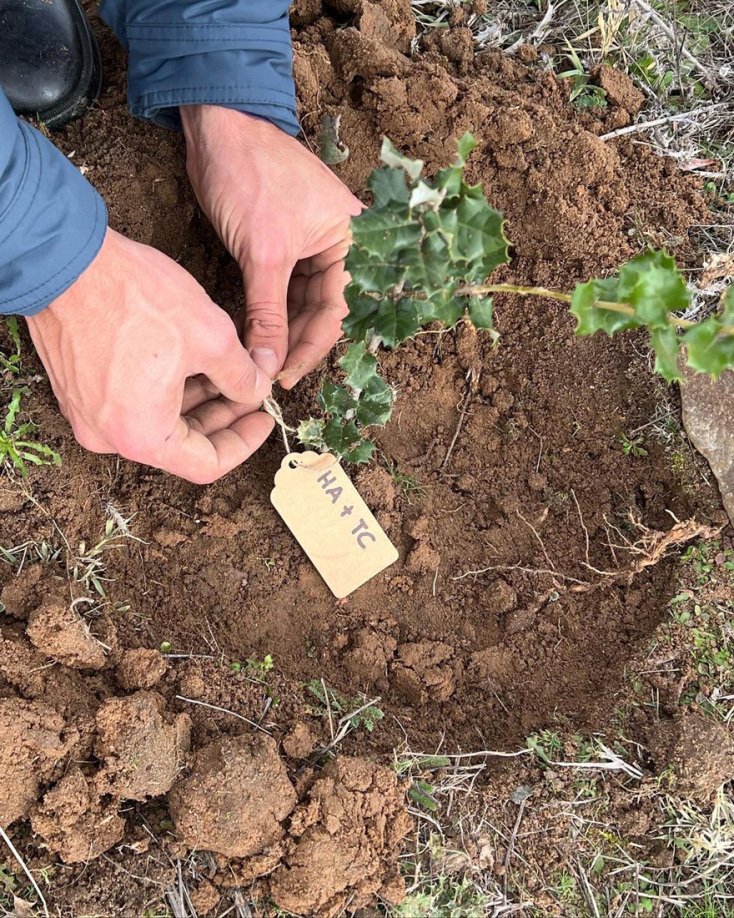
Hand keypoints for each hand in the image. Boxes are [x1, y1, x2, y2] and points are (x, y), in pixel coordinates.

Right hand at [27, 229, 273, 483]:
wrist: (65, 260)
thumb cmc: (133, 298)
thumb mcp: (211, 338)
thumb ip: (242, 376)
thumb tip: (257, 390)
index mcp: (143, 436)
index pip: (206, 465)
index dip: (243, 443)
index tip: (264, 418)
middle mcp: (110, 436)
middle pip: (181, 445)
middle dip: (222, 417)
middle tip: (251, 390)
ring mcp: (88, 414)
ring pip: (158, 421)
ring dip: (196, 401)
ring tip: (228, 372)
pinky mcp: (79, 389)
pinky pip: (132, 403)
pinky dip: (166, 390)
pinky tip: (192, 364)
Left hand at [181, 105, 361, 388]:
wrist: (218, 127)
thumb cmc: (251, 176)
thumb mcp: (264, 253)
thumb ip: (268, 315)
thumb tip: (267, 366)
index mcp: (353, 242)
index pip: (338, 311)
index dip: (310, 348)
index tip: (284, 377)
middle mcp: (340, 246)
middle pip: (322, 311)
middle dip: (295, 343)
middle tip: (269, 373)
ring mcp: (311, 246)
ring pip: (301, 304)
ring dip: (281, 331)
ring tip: (259, 359)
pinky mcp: (283, 246)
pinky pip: (283, 290)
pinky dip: (268, 312)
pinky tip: (254, 334)